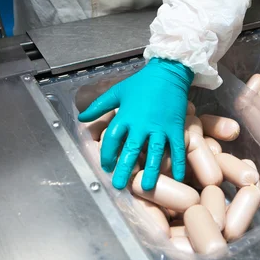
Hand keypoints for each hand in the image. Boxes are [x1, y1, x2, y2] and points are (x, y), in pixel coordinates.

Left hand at [79, 58, 193, 189]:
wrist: (168, 72)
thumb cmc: (142, 82)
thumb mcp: (117, 91)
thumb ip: (99, 106)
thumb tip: (81, 118)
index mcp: (126, 116)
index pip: (112, 139)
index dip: (107, 154)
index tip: (106, 167)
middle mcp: (142, 124)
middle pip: (131, 150)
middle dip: (124, 169)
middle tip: (120, 185)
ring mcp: (160, 127)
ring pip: (154, 152)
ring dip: (150, 170)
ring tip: (146, 187)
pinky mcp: (176, 127)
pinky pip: (177, 148)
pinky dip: (178, 163)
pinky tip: (178, 178)